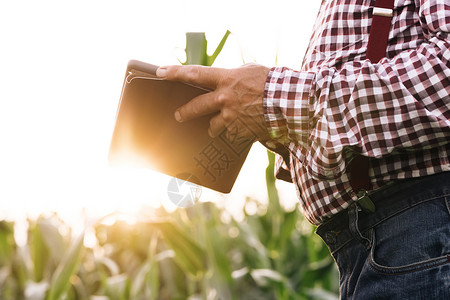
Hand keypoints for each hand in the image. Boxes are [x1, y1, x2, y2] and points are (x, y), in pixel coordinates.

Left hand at [156, 64, 270, 140]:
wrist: (288, 102)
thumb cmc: (271, 82)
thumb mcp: (249, 71)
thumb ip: (232, 77)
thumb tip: (223, 81)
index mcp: (226, 79)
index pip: (194, 73)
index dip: (175, 72)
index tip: (160, 72)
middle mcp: (224, 99)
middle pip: (196, 106)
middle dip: (185, 112)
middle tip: (179, 116)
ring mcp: (231, 117)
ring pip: (213, 126)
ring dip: (214, 126)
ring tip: (220, 124)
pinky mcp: (239, 131)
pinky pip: (231, 134)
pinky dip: (234, 131)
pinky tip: (244, 127)